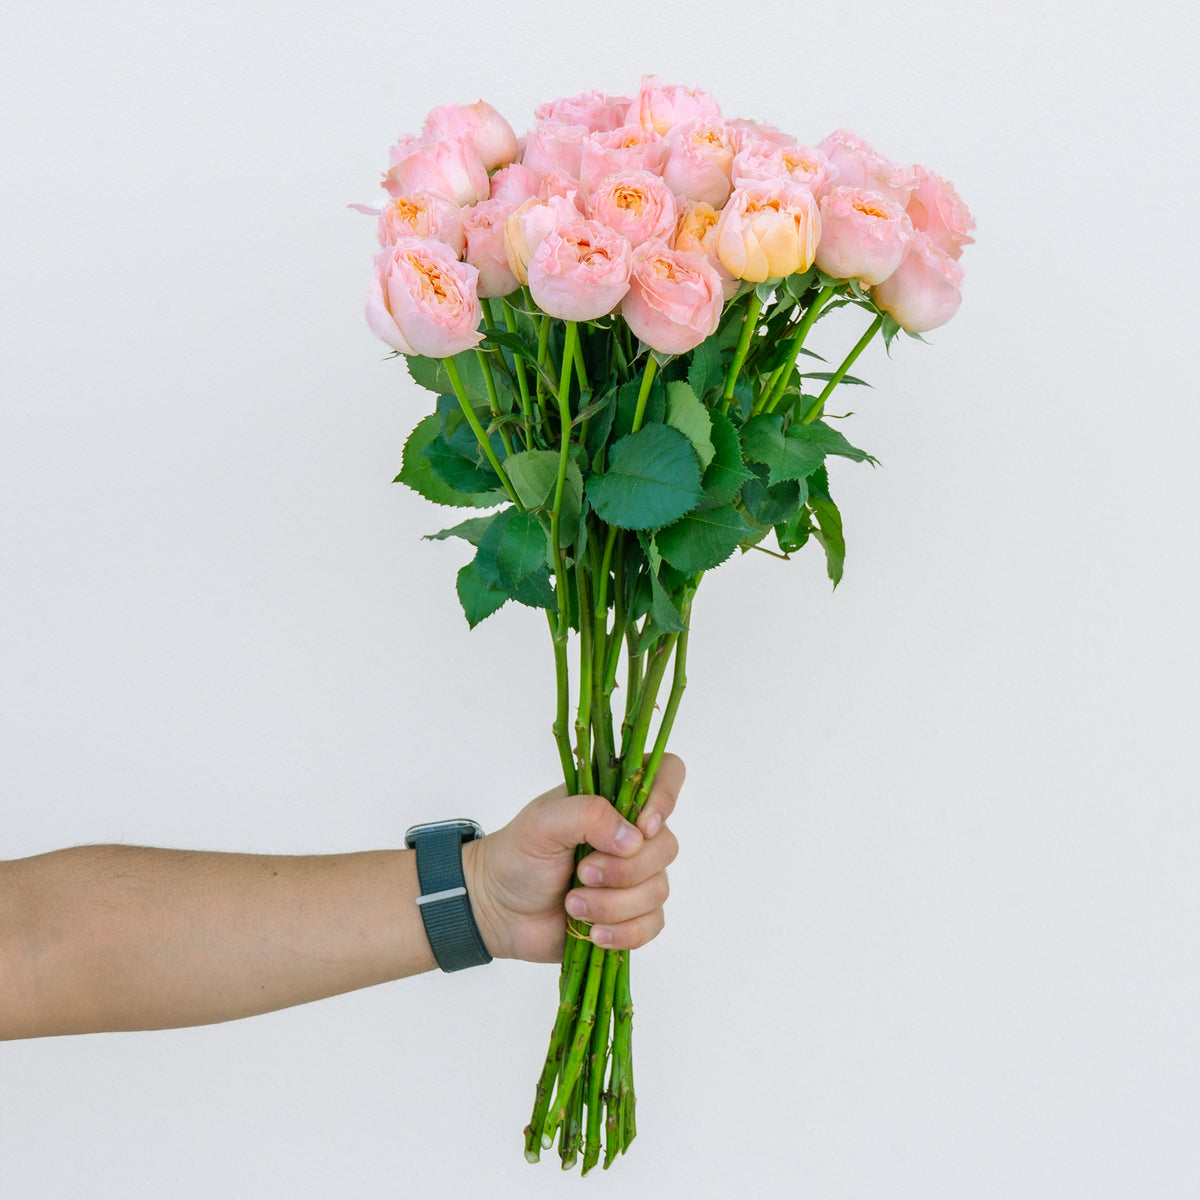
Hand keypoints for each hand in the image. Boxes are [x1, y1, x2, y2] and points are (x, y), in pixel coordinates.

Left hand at [462, 755, 682, 962]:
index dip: (665, 796)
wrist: (497, 909)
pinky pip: (652, 925)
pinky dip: (622, 932)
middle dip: (623, 869)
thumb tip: (635, 838)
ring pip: (658, 890)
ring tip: (572, 904)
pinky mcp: (632, 915)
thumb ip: (588, 815)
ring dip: (612, 904)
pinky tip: (594, 933)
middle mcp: (632, 834)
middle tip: (581, 873)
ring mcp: (635, 876)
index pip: (667, 773)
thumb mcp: (543, 822)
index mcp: (614, 798)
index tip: (642, 827)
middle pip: (666, 845)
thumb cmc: (517, 855)